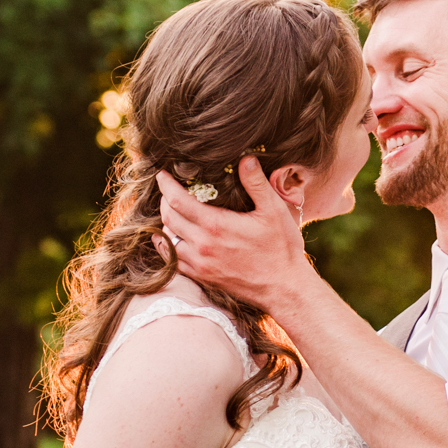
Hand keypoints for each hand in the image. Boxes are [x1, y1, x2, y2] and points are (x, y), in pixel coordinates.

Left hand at [156, 156, 310, 308]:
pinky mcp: (203, 277)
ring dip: (167, 223)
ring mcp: (200, 264)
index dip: (166, 185)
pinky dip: (167, 246)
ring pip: (168, 239)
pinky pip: (174, 261)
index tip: (163, 175)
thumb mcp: (274, 210)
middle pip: (168, 218)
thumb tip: (246, 158)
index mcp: (216, 225)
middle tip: (168, 190)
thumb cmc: (282, 248)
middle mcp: (202, 246)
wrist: (284, 288)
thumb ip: (256, 183)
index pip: (177, 201)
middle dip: (164, 200)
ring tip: (173, 211)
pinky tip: (171, 238)